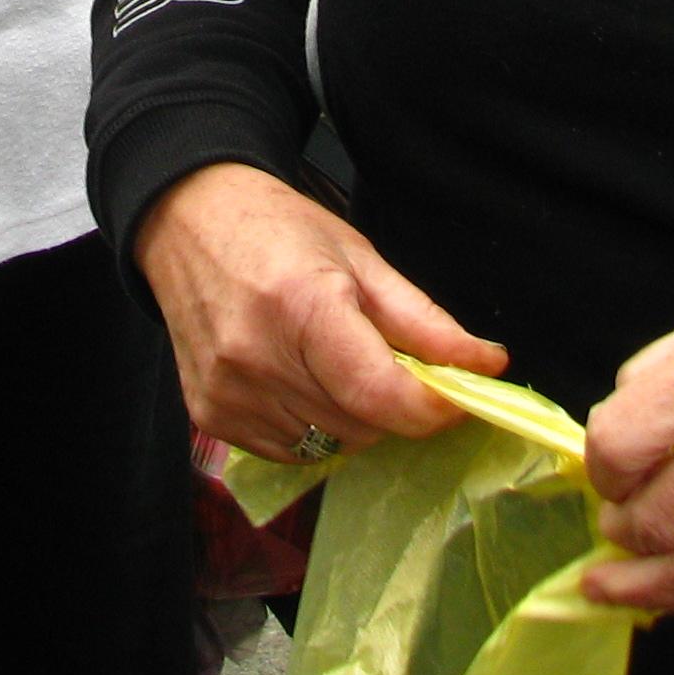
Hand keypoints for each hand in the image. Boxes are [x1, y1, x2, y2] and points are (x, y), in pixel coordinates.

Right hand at [136, 162, 506, 464]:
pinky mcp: (210, 416)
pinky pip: (291, 451)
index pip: (379, 393)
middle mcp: (257, 357)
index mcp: (301, 305)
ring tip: (332, 362)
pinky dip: (313, 427)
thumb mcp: (360, 258)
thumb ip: (425, 320)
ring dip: (352, 418)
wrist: (186, 223)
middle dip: (391, 403)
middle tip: (384, 359)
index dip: (430, 408)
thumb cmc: (277, 230)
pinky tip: (298, 380)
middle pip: (362, 425)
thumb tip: (487, 365)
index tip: (456, 398)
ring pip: (331, 444)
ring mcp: (228, 393)